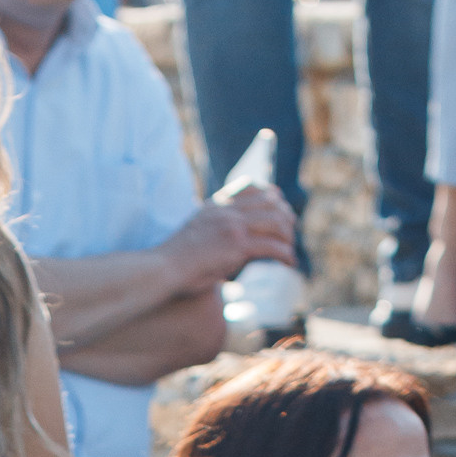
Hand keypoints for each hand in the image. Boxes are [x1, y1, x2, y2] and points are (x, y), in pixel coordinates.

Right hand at [171, 192, 295, 284]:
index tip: (280, 202)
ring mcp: (232, 226)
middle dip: (285, 215)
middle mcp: (226, 210)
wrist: (163, 269)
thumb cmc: (175, 261)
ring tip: (290, 249)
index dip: (270, 194)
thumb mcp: (196, 234)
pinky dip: (285, 254)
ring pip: (275, 222)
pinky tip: (290, 262)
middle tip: (292, 229)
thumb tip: (234, 243)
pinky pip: (271, 246)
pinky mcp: (237, 245)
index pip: (249, 187)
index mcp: (215, 205)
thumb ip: (215, 230)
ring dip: (287, 235)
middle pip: (268, 202)